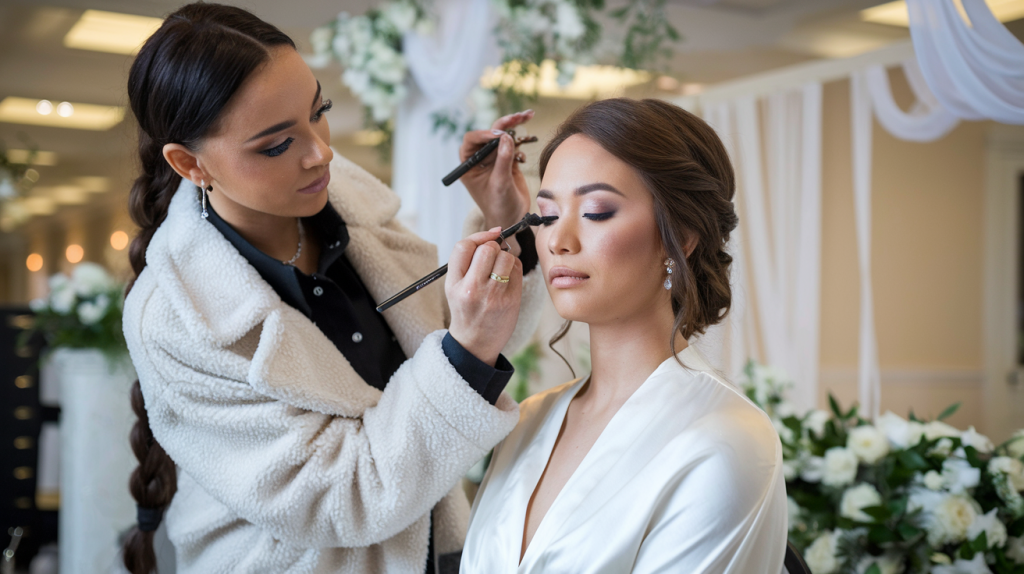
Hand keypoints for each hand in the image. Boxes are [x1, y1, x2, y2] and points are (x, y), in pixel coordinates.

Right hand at [445, 228, 522, 366]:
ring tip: (501, 270)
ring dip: (506, 258)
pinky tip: (508, 279)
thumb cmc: (467, 311)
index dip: (478, 237)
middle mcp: (471, 289)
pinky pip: (517, 270)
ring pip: (506, 257)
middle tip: (493, 258)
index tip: (488, 237)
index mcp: (454, 284)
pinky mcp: (510, 301)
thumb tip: (495, 233)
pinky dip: (514, 269)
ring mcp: (492, 296)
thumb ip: (467, 262)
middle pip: (487, 248)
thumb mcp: (455, 287)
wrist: (475, 344)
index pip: (463, 247)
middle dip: (493, 247)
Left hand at [459, 110, 533, 231]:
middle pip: (489, 134)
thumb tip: (506, 136)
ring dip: (515, 126)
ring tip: (528, 114)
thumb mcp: (500, 183)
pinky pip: (513, 145)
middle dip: (504, 124)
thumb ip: (503, 160)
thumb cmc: (499, 205)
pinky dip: (521, 143)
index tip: (499, 135)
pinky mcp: (507, 161)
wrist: (512, 219)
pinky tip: (524, 152)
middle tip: (520, 116)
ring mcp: (494, 159)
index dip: (484, 134)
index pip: (471, 141)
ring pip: (502, 136)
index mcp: (469, 165)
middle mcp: (480, 159)